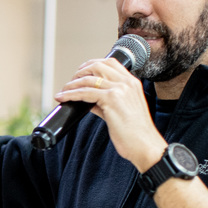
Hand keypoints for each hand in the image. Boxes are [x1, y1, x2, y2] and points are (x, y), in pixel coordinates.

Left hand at [54, 57, 166, 171]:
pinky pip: (85, 93)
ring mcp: (120, 89)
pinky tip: (63, 98)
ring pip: (89, 78)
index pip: (110, 63)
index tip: (81, 73)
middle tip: (70, 82)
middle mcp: (127, 82)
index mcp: (132, 83)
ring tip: (63, 91)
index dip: (92, 64)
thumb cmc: (134, 132)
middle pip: (98, 65)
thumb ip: (105, 102)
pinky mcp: (112, 99)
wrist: (144, 145)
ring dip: (72, 84)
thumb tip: (88, 101)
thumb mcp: (121, 110)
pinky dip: (71, 94)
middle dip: (80, 71)